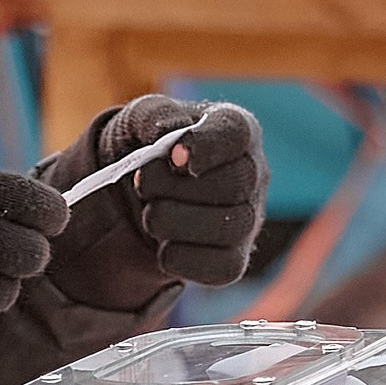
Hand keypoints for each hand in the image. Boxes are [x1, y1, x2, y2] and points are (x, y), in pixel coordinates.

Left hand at [38, 96, 269, 313]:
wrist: (133, 192)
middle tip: (141, 185)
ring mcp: (249, 219)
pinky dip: (184, 259)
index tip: (173, 157)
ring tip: (148, 216)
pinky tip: (161, 247)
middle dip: (176, 187)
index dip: (207, 145)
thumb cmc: (147, 145)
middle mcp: (252, 173)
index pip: (237, 132)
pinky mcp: (235, 259)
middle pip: (235, 183)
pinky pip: (223, 268)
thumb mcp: (139, 119)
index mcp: (235, 129)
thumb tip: (166, 133)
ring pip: (230, 227)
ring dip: (176, 222)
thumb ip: (153, 116)